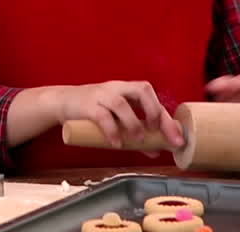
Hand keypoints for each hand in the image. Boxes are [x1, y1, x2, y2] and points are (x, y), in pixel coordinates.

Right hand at [51, 80, 184, 152]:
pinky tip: (116, 143)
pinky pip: (101, 116)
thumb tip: (157, 150)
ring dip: (133, 123)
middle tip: (156, 132)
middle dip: (153, 111)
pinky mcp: (87, 106)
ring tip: (138, 139)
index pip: (153, 97)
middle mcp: (117, 88)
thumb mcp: (117, 119)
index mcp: (127, 89)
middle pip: (142, 90)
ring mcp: (101, 95)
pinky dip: (112, 130)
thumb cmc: (94, 110)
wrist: (63, 102)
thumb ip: (135, 132)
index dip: (166, 117)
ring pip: (121, 104)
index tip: (176, 138)